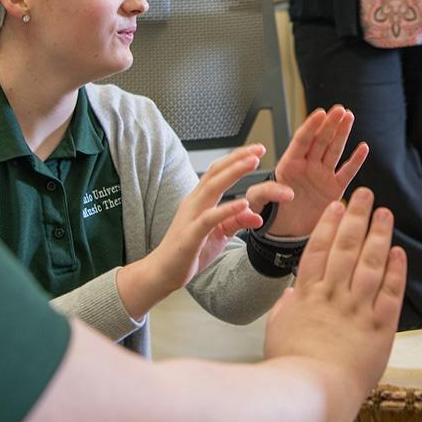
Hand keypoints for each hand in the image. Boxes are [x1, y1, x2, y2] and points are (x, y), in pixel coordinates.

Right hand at [150, 145, 266, 292]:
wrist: (163, 273)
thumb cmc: (189, 251)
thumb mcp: (219, 234)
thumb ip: (236, 222)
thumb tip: (257, 215)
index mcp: (200, 199)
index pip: (218, 172)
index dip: (236, 159)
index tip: (256, 151)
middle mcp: (194, 202)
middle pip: (216, 173)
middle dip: (238, 159)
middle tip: (258, 149)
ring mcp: (191, 216)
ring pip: (212, 188)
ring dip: (234, 173)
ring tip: (252, 163)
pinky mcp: (191, 234)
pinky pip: (210, 218)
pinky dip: (227, 209)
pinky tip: (243, 203)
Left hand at [248, 106, 368, 237]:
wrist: (283, 233)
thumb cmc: (270, 213)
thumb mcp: (258, 200)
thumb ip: (267, 192)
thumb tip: (287, 192)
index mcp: (289, 164)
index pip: (301, 141)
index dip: (311, 126)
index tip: (320, 114)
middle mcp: (307, 166)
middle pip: (321, 140)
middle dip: (330, 124)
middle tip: (339, 110)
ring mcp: (322, 176)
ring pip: (334, 150)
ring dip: (342, 134)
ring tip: (349, 117)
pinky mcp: (334, 190)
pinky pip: (347, 172)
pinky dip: (356, 161)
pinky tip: (363, 148)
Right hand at [264, 188, 405, 394]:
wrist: (311, 394)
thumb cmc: (289, 367)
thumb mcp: (276, 332)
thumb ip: (286, 308)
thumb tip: (292, 295)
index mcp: (307, 295)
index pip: (319, 249)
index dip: (329, 224)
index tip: (338, 206)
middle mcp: (334, 296)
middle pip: (347, 247)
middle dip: (357, 217)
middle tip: (365, 195)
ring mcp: (357, 310)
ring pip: (371, 263)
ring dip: (379, 234)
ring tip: (385, 213)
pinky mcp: (380, 328)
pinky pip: (390, 292)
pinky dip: (395, 270)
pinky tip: (399, 252)